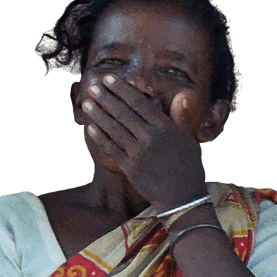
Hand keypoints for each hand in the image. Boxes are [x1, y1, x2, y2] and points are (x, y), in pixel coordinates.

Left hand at [80, 75, 209, 211]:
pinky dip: (99, 137)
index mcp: (166, 128)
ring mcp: (140, 153)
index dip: (122, 89)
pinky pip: (111, 149)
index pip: (140, 103)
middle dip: (106, 98)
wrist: (184, 197)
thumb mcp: (189, 139)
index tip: (110, 79)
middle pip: (123, 112)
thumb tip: (182, 95)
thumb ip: (181, 117)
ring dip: (98, 114)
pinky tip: (90, 127)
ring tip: (87, 103)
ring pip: (114, 128)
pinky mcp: (130, 167)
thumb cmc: (189, 166)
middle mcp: (151, 138)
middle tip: (93, 86)